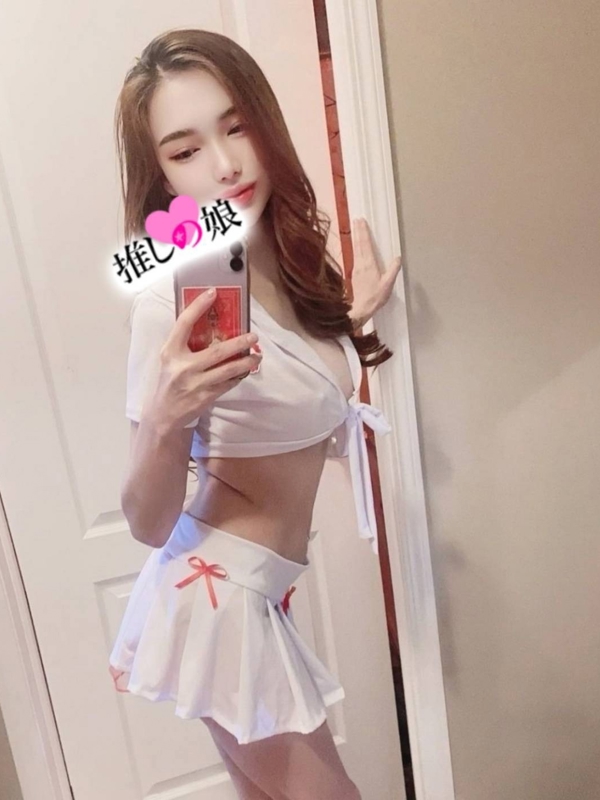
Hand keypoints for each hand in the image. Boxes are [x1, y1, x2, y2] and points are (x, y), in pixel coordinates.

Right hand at [147, 291, 262, 429]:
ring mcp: (195, 383)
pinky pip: (228, 383)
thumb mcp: (170, 358)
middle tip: (253, 335)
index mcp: (170, 351)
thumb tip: (212, 321)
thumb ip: (185, 342)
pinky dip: (239, 376)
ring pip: (228, 370)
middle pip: (217, 351)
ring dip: (246, 362)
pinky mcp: (205, 397)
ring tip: (257, 356)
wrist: (164, 413)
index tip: (213, 292)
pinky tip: (246, 370)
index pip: (184, 323)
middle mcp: (183, 366)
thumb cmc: (170, 380)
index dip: (198, 306)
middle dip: (239, 343)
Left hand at [348, 217, 401, 328]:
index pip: (366, 245)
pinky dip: (355, 248)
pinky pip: (354, 256)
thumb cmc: (375, 297)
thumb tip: (397, 258)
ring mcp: (356, 268)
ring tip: (355, 228)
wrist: (361, 308)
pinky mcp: (354, 274)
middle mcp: (360, 264)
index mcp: (369, 264)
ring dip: (355, 238)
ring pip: (355, 249)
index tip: (362, 222)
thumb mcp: (388, 284)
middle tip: (356, 220)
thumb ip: (393, 270)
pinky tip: (355, 247)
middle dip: (358, 231)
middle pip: (358, 244)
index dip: (363, 233)